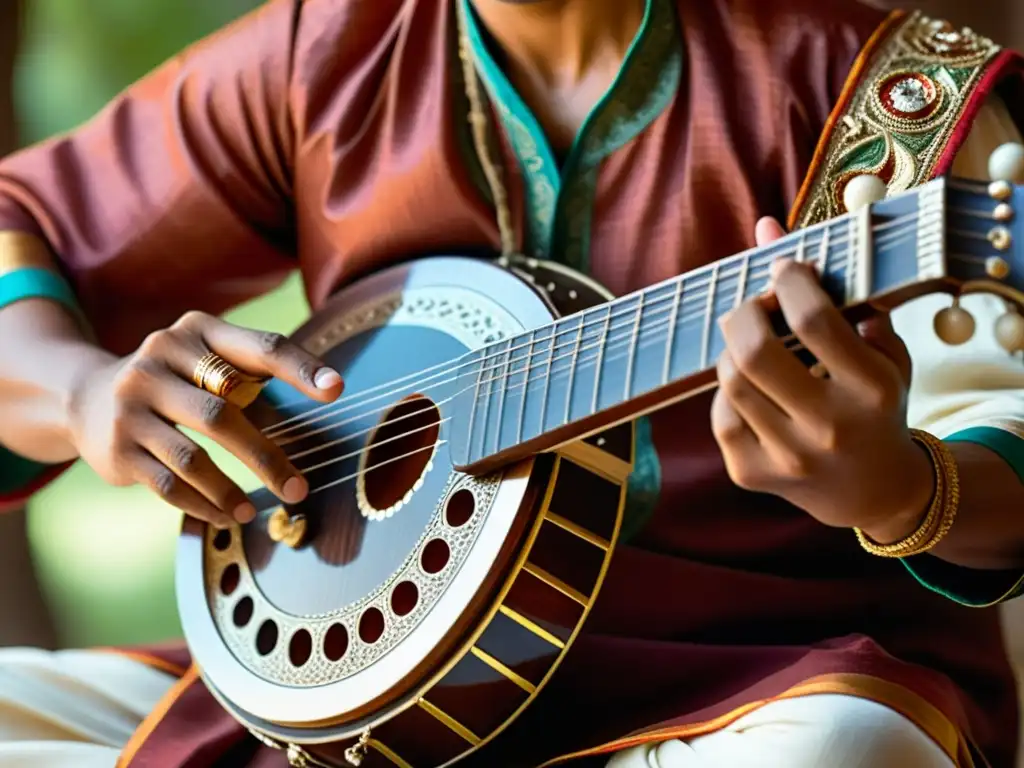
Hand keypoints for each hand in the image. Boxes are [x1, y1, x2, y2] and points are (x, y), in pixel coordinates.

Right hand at [66, 311, 343, 527]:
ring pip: (193, 458)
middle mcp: (158, 360)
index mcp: (197, 332)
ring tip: (254, 513)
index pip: (260, 348)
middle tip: (299, 490)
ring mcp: (132, 404)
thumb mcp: (209, 361)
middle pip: (223, 414)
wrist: (84, 397)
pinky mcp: (117, 447)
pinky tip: (226, 516)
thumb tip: (329, 394)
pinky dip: (203, 505)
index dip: (300, 369)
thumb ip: (257, 375)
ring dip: (230, 492)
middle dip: (266, 457)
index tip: (336, 389)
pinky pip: (168, 484)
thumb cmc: (177, 381)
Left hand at [710, 218, 933, 541]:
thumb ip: (833, 289)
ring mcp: (787, 457)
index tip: (786, 269)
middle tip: (752, 304)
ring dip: (734, 350)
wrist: (875, 493)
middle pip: (754, 351)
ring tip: (753, 344)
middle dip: (744, 312)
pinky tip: (752, 389)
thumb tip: (765, 227)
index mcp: (872, 390)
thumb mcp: (879, 350)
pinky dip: (729, 391)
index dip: (788, 281)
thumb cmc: (877, 406)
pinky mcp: (751, 475)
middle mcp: (830, 428)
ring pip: (729, 379)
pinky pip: (719, 414)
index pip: (813, 320)